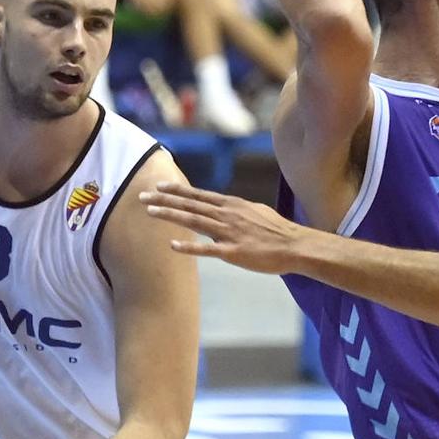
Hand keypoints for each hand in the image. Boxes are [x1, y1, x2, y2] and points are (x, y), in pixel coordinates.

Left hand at [140, 182, 306, 274]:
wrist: (295, 245)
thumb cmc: (277, 230)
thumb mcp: (256, 212)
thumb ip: (236, 210)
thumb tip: (224, 208)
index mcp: (233, 205)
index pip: (200, 195)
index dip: (178, 190)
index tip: (159, 186)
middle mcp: (228, 215)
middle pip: (191, 205)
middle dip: (165, 200)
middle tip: (143, 196)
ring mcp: (230, 233)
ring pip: (195, 221)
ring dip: (171, 216)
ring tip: (150, 212)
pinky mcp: (234, 252)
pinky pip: (208, 249)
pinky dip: (190, 246)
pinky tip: (173, 245)